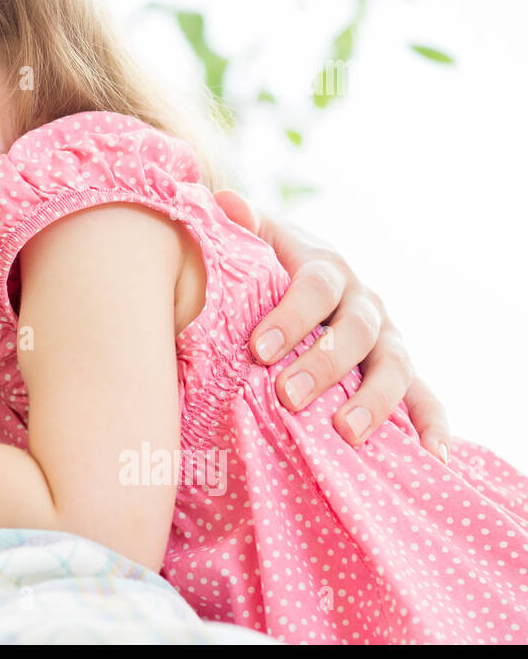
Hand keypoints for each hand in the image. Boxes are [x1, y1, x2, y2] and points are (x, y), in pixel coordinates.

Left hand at [215, 190, 449, 461]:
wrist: (300, 276)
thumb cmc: (265, 267)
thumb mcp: (254, 243)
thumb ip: (241, 229)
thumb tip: (224, 202)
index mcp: (325, 267)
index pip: (314, 287)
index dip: (290, 317)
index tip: (258, 350)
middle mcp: (364, 301)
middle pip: (355, 331)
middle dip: (324, 365)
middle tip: (288, 396)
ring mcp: (388, 337)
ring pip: (394, 365)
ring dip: (375, 400)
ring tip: (347, 433)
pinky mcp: (401, 370)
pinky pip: (426, 397)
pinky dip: (433, 425)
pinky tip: (432, 457)